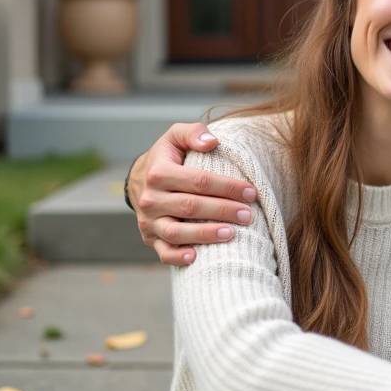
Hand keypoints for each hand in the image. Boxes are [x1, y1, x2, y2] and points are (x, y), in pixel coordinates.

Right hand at [129, 122, 257, 265]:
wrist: (140, 180)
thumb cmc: (168, 157)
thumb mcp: (175, 136)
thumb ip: (193, 133)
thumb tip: (213, 142)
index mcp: (159, 172)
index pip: (198, 181)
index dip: (227, 187)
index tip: (251, 192)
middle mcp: (151, 198)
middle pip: (191, 207)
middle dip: (223, 211)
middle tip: (248, 215)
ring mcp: (149, 221)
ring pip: (176, 232)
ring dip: (205, 235)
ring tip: (231, 234)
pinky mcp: (150, 238)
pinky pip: (163, 251)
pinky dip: (177, 257)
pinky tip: (196, 257)